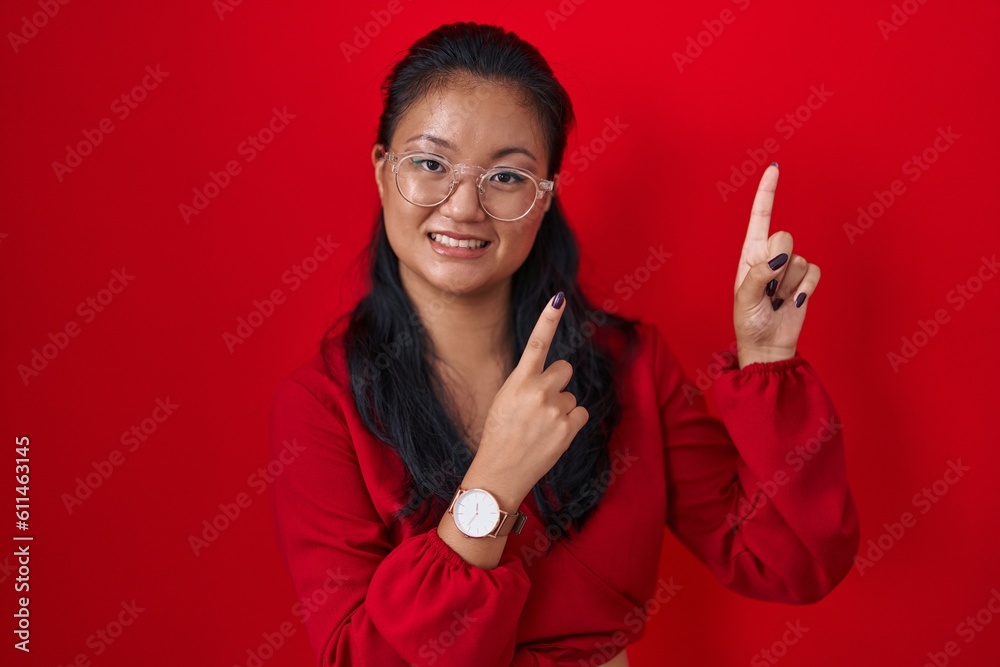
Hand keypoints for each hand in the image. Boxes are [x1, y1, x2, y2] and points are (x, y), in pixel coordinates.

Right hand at [465, 292, 589, 509]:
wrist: (500, 471)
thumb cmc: (499, 434)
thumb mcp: (504, 400)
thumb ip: (526, 383)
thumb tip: (551, 375)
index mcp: (518, 381)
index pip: (536, 343)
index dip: (548, 319)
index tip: (558, 298)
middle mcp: (538, 391)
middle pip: (564, 369)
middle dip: (557, 382)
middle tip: (540, 403)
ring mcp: (555, 409)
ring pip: (570, 395)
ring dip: (560, 407)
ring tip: (541, 427)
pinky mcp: (568, 428)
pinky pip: (579, 413)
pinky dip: (570, 423)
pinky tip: (553, 435)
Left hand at [733, 164, 820, 367]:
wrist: (768, 344)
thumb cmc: (749, 321)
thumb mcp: (745, 298)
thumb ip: (759, 274)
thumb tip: (778, 258)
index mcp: (750, 254)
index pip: (760, 217)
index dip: (767, 193)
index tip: (774, 169)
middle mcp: (770, 255)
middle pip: (784, 237)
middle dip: (777, 263)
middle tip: (767, 289)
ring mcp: (790, 267)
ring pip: (798, 259)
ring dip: (787, 284)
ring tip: (775, 299)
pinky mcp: (806, 279)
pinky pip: (813, 271)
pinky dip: (804, 288)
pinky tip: (792, 302)